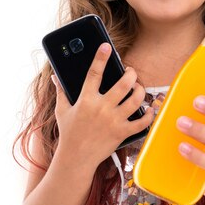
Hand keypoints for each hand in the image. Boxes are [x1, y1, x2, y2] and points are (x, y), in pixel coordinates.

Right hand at [52, 43, 153, 167]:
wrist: (76, 158)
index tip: (107, 46)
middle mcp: (101, 108)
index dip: (100, 58)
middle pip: (123, 84)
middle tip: (130, 72)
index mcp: (86, 100)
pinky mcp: (122, 133)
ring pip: (136, 100)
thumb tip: (56, 76)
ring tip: (138, 88)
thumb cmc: (69, 133)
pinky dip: (149, 114)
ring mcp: (113, 121)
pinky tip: (149, 109)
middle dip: (130, 74)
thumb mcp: (62, 110)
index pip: (94, 73)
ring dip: (140, 90)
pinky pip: (142, 122)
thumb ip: (61, 91)